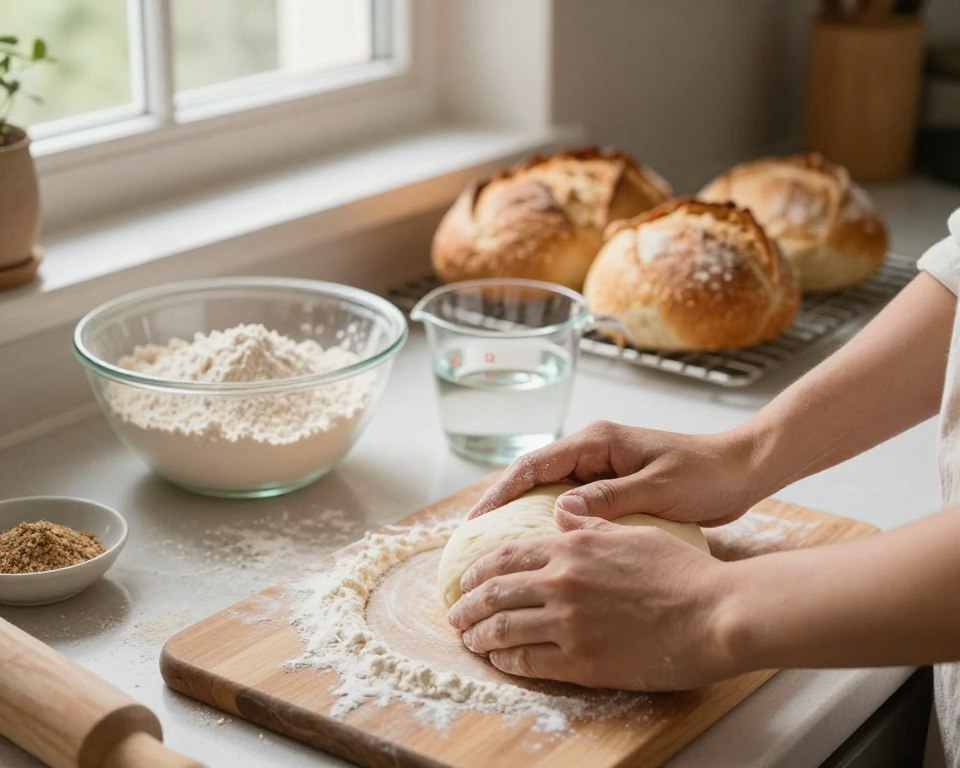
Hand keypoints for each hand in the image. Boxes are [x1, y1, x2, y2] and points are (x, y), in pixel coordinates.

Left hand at [448, 507, 739, 689]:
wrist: (714, 614)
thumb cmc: (681, 571)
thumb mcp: (633, 532)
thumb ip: (592, 526)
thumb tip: (563, 516)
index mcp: (571, 548)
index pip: (507, 556)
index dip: (480, 570)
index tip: (466, 579)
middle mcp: (561, 582)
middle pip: (495, 593)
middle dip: (468, 604)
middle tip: (456, 613)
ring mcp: (568, 623)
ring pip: (502, 629)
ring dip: (478, 635)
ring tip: (469, 639)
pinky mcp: (581, 661)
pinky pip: (528, 661)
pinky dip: (506, 660)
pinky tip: (500, 660)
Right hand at [469, 420, 766, 526]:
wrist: (742, 470)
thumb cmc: (706, 475)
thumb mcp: (658, 488)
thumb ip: (610, 498)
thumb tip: (561, 513)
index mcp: (598, 442)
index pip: (535, 465)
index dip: (501, 492)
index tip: (476, 521)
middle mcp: (594, 450)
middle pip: (534, 476)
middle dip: (502, 504)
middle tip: (475, 541)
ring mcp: (603, 467)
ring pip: (550, 490)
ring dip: (524, 514)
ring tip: (497, 548)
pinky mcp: (615, 485)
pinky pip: (573, 503)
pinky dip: (553, 522)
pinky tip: (541, 548)